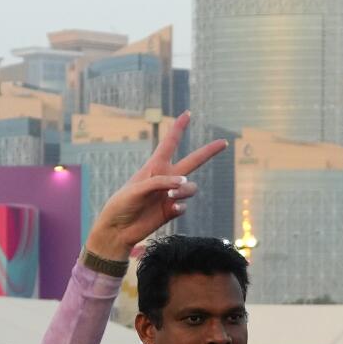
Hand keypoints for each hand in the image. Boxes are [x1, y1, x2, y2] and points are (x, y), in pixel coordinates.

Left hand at [83, 113, 224, 259]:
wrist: (119, 229)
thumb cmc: (122, 204)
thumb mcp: (138, 188)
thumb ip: (161, 182)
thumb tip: (184, 183)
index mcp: (155, 167)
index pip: (169, 143)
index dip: (178, 128)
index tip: (187, 114)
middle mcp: (165, 178)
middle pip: (192, 161)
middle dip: (208, 151)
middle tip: (224, 142)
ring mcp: (169, 195)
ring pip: (190, 187)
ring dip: (185, 190)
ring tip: (171, 196)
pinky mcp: (171, 211)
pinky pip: (184, 206)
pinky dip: (180, 207)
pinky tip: (170, 210)